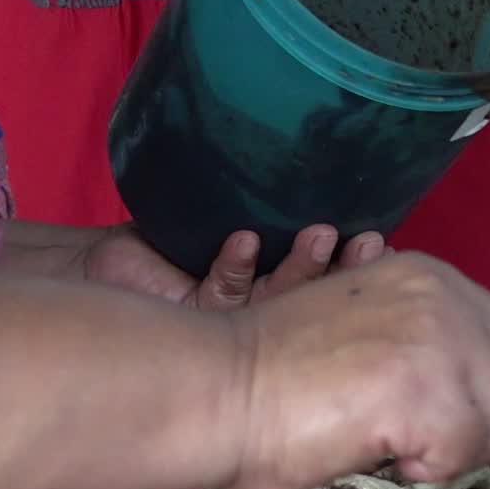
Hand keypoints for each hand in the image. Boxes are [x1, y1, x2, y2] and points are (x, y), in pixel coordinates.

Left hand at [82, 224, 387, 310]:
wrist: (106, 267)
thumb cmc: (170, 242)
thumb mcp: (231, 220)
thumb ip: (268, 213)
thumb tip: (321, 170)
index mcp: (277, 290)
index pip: (328, 282)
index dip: (356, 266)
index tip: (382, 242)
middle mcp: (261, 311)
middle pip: (315, 295)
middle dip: (345, 269)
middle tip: (370, 243)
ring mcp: (232, 318)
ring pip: (278, 298)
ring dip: (302, 267)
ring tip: (320, 233)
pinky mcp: (197, 315)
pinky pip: (224, 289)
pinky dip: (235, 262)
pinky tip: (244, 239)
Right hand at [219, 252, 489, 488]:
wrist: (217, 385)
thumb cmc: (276, 374)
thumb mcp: (373, 334)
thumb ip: (434, 348)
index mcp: (429, 278)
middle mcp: (442, 297)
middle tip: (429, 443)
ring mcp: (436, 338)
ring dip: (452, 448)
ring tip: (391, 438)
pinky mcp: (422, 387)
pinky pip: (460, 452)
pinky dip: (425, 466)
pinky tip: (380, 446)